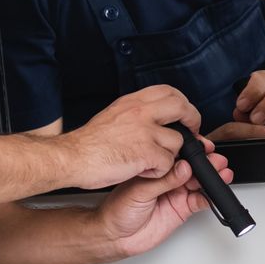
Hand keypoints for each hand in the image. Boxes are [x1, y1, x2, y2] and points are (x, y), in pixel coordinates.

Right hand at [64, 86, 200, 189]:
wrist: (71, 157)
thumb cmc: (88, 144)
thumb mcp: (113, 116)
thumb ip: (135, 114)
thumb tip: (154, 119)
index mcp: (132, 102)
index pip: (168, 91)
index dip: (182, 103)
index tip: (183, 115)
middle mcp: (141, 112)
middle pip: (182, 107)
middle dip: (193, 121)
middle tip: (192, 134)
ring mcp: (145, 132)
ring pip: (178, 141)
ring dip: (170, 155)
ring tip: (152, 162)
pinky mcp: (146, 153)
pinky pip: (168, 163)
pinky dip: (159, 172)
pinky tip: (144, 172)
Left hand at [96, 147, 232, 258]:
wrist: (114, 236)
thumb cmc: (117, 210)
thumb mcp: (139, 190)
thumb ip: (165, 180)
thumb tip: (184, 167)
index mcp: (156, 168)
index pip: (179, 156)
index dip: (193, 152)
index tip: (204, 148)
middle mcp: (168, 180)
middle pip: (193, 168)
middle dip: (207, 163)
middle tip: (216, 161)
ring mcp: (176, 194)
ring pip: (199, 183)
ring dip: (212, 178)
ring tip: (221, 173)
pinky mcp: (181, 210)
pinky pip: (199, 202)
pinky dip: (209, 197)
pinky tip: (213, 194)